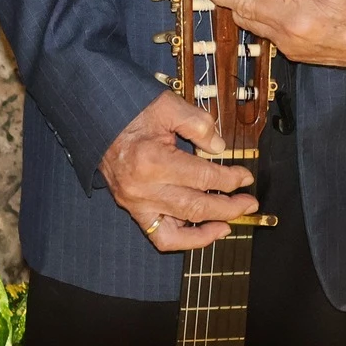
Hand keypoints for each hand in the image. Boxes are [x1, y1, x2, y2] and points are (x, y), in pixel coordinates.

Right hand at [100, 89, 258, 251]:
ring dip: (209, 229)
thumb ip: (198, 124)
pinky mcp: (132, 209)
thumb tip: (219, 147)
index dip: (230, 179)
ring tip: (230, 222)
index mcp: (153, 160)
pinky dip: (184, 240)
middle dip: (229, 208)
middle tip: (249, 203)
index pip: (203, 178)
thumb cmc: (131, 110)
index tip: (246, 176)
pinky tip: (203, 231)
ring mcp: (135, 203)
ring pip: (179, 231)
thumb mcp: (167, 105)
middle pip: (196, 208)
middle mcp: (143, 188)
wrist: (97, 118)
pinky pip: (159, 236)